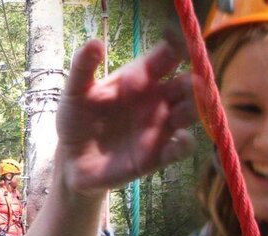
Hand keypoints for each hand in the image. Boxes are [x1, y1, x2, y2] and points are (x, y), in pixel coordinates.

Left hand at [56, 38, 196, 196]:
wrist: (72, 161)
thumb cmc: (75, 120)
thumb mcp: (74, 92)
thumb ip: (83, 67)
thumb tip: (95, 42)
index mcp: (139, 78)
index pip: (166, 57)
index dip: (177, 47)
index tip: (178, 45)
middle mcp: (155, 100)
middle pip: (186, 85)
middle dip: (194, 82)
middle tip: (193, 82)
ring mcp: (159, 127)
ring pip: (190, 113)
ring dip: (195, 109)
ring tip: (188, 107)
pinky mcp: (158, 155)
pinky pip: (181, 148)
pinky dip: (187, 143)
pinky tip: (181, 138)